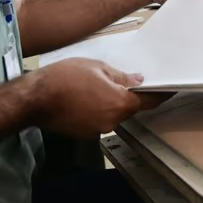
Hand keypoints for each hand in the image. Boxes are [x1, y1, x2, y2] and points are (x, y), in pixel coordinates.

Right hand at [34, 59, 156, 136]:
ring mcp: (98, 130)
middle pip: (129, 108)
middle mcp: (112, 121)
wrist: (33, 99)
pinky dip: (98, 109)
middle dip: (129, 96)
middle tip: (125, 80)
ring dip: (111, 102)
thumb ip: (121, 77)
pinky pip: (99, 119)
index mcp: (120, 104)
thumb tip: (137, 82)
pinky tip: (86, 97)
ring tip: (98, 86)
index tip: (168, 89)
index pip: (149, 102)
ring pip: (113, 114)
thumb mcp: (97, 68)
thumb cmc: (64, 78)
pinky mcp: (84, 134)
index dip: (159, 94)